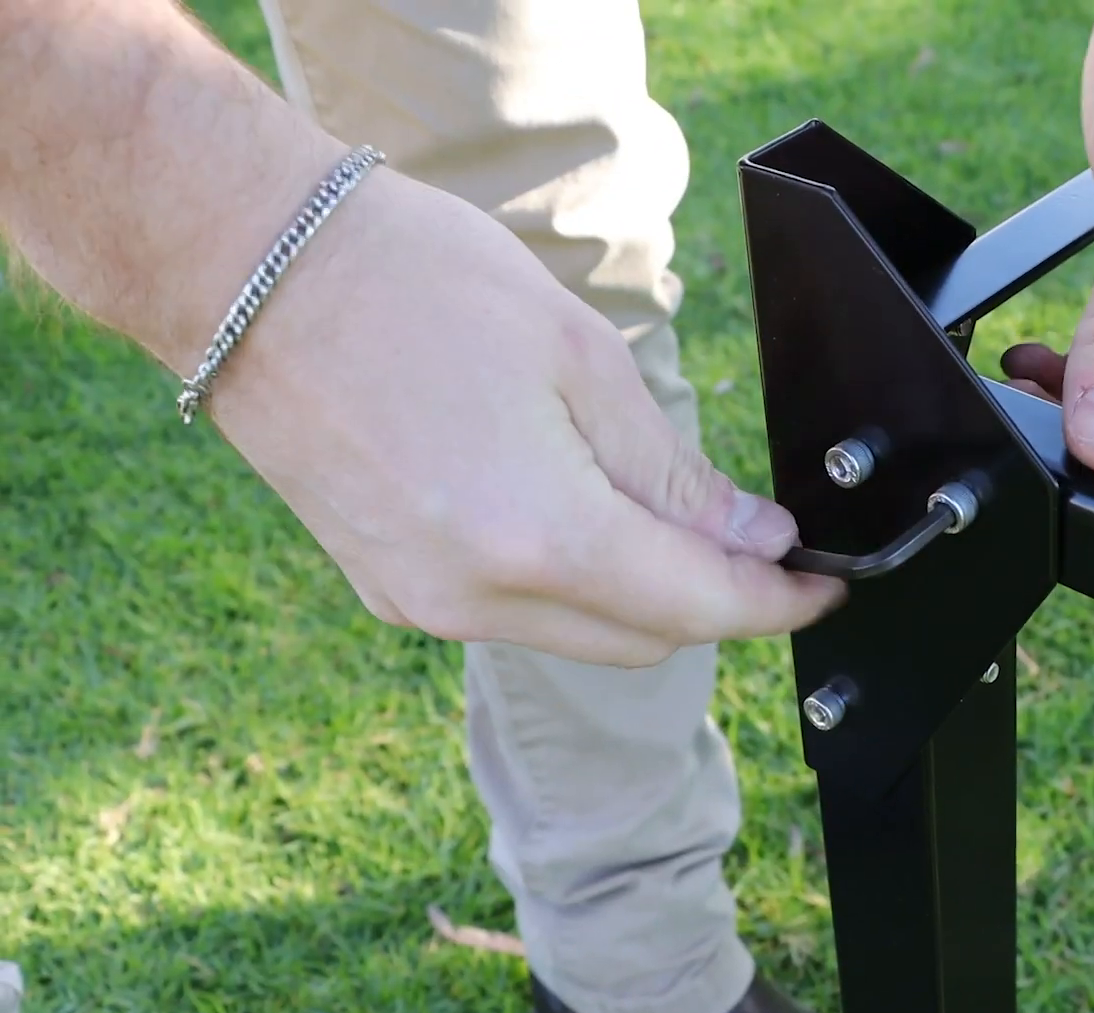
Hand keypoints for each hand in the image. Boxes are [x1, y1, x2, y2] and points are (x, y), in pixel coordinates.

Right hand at [203, 164, 844, 666]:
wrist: (245, 268)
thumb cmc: (414, 284)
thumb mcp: (580, 360)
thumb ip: (672, 472)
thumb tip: (751, 538)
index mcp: (539, 538)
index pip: (700, 609)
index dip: (778, 604)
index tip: (825, 585)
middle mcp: (477, 597)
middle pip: (644, 640)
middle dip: (716, 602)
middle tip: (760, 541)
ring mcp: (422, 604)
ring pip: (579, 634)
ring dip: (642, 594)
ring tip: (668, 513)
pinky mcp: (387, 589)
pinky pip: (513, 615)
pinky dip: (570, 584)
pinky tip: (580, 515)